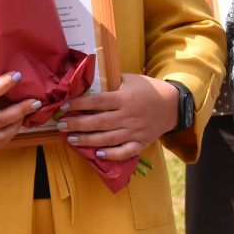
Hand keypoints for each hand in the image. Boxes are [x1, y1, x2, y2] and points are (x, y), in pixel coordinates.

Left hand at [54, 74, 177, 162]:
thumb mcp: (130, 79)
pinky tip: (97, 153)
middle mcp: (128, 116)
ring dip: (87, 140)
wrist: (173, 105)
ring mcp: (135, 131)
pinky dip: (111, 154)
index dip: (79, 104)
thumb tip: (87, 81)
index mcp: (124, 98)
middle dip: (76, 125)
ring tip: (70, 140)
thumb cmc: (148, 89)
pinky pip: (125, 151)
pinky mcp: (141, 143)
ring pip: (107, 139)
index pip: (97, 102)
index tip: (63, 106)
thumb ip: (111, 81)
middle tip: (60, 126)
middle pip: (98, 122)